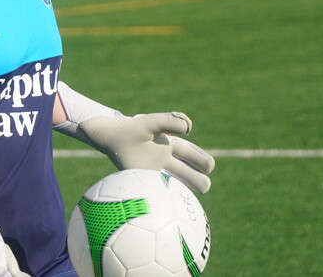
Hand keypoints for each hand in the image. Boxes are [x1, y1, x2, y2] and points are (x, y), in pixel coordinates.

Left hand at [77, 112, 214, 192]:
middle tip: (206, 187)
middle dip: (196, 178)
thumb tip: (190, 129)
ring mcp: (153, 169)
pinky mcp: (142, 177)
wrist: (112, 136)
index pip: (188, 153)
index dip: (200, 159)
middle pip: (184, 170)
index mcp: (168, 145)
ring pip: (172, 181)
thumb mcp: (154, 122)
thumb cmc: (133, 128)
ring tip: (195, 198)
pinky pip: (158, 188)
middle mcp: (163, 159)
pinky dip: (166, 194)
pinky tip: (173, 201)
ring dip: (182, 188)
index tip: (210, 167)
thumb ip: (171, 121)